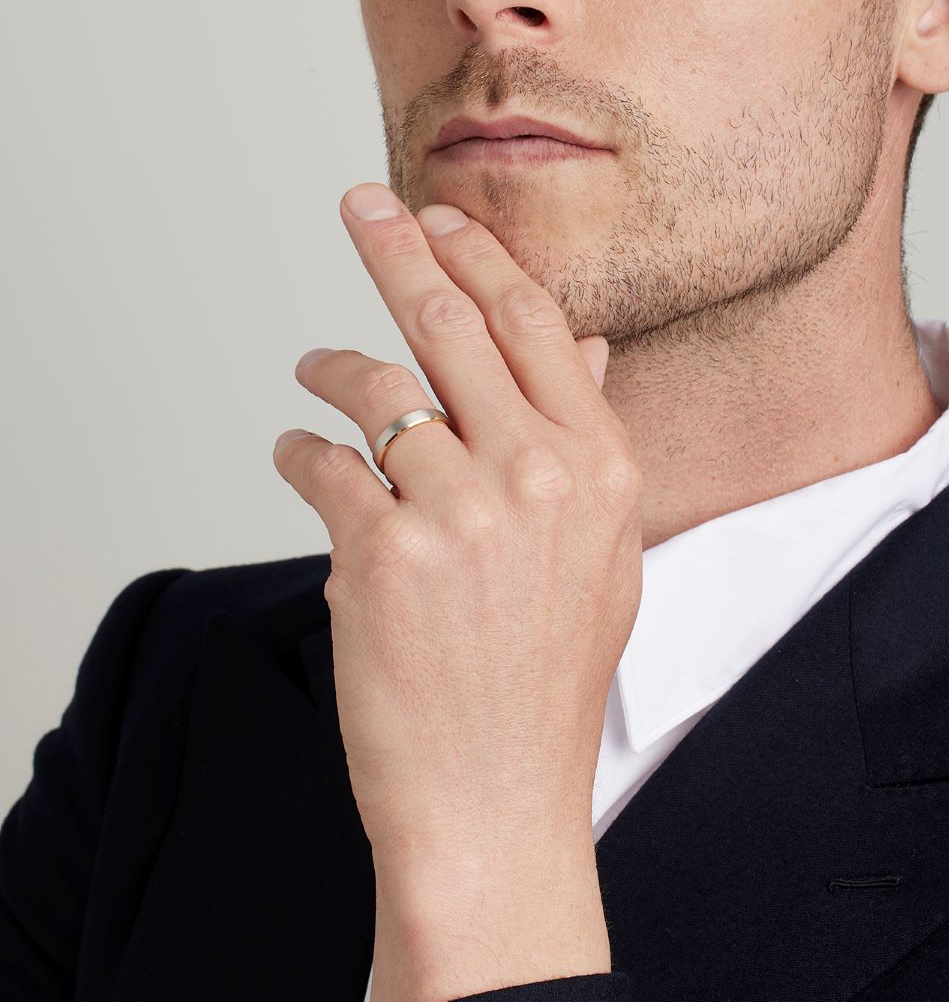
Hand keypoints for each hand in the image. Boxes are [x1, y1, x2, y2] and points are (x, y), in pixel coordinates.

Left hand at [272, 183, 643, 1001]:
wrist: (496, 795)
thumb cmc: (544, 675)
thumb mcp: (599, 552)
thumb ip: (585, 439)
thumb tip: (587, 347)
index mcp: (601, 467)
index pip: (535, 324)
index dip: (479, 257)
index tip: (439, 218)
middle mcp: (539, 475)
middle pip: (451, 320)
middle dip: (397, 245)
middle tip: (362, 206)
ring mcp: (461, 511)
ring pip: (372, 385)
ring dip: (327, 366)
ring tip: (310, 369)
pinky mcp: (380, 553)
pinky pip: (320, 460)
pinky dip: (296, 450)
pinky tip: (295, 454)